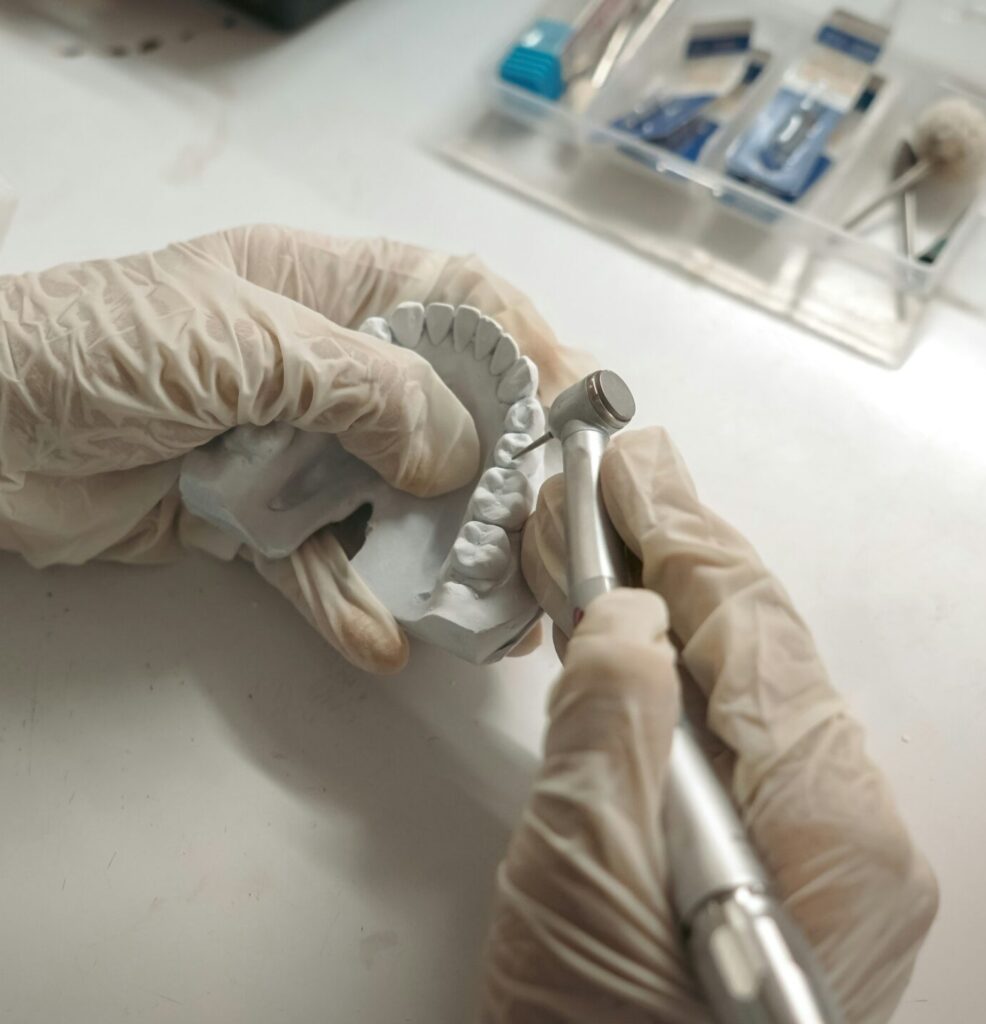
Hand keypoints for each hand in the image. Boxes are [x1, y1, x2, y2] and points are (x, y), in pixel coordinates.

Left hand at [0, 225, 583, 671]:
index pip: (452, 300)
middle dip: (493, 473)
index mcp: (323, 292)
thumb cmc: (96, 346)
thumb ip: (368, 390)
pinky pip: (317, 563)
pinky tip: (379, 641)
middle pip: (436, 416)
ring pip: (387, 503)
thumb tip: (460, 452)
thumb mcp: (249, 343)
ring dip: (433, 556)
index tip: (572, 401)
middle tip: (538, 528)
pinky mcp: (250, 518)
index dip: (519, 344)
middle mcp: (317, 369)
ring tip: (483, 610)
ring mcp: (287, 448)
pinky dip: (347, 603)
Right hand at [481, 427, 937, 1022]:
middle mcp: (846, 824)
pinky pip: (715, 725)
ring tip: (602, 533)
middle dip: (677, 549)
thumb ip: (612, 730)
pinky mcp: (761, 855)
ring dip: (661, 600)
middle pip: (757, 643)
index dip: (683, 534)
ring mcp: (811, 841)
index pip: (752, 630)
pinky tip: (619, 628)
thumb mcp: (586, 880)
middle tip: (619, 473)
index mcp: (830, 826)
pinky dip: (658, 665)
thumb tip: (628, 617)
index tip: (631, 463)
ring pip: (735, 677)